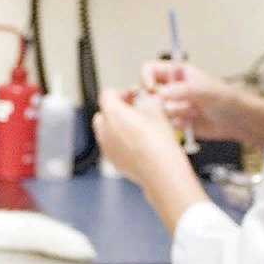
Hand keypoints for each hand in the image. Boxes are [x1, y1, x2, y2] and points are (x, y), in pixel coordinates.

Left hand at [93, 88, 206, 231]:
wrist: (161, 171)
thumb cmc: (160, 142)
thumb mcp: (158, 112)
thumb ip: (150, 101)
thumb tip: (150, 100)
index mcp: (113, 113)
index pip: (107, 94)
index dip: (121, 92)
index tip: (132, 96)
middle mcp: (105, 130)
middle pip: (103, 113)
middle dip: (116, 110)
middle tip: (133, 111)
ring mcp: (106, 147)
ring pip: (104, 131)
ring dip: (116, 126)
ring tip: (135, 128)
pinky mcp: (112, 161)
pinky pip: (110, 146)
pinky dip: (118, 142)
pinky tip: (136, 144)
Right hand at [141, 60, 263, 147]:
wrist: (238, 121)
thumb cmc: (227, 99)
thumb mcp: (204, 90)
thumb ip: (182, 90)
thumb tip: (161, 93)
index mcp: (177, 72)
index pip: (150, 69)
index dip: (146, 79)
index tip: (151, 91)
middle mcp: (173, 87)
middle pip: (148, 91)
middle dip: (156, 101)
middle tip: (169, 105)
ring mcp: (174, 104)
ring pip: (155, 110)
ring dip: (171, 114)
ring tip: (191, 113)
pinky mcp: (177, 121)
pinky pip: (165, 124)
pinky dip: (175, 125)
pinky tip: (191, 122)